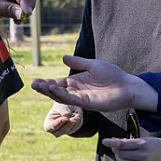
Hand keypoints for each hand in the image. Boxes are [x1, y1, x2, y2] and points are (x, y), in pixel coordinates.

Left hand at [0, 0, 34, 22]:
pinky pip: (22, 3)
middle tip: (25, 17)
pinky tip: (17, 20)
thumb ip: (8, 10)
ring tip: (19, 20)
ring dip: (26, 8)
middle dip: (28, 3)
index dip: (25, 0)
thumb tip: (23, 14)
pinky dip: (22, 11)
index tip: (27, 13)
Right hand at [31, 56, 155, 113]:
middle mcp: (76, 91)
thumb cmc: (113, 75)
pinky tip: (54, 90)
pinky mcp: (88, 103)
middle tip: (33, 84)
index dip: (46, 82)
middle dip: (44, 88)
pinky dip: (63, 95)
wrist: (127, 85)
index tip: (35, 81)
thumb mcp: (93, 65)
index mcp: (76, 82)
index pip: (58, 83)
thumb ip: (78, 62)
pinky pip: (73, 100)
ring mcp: (81, 98)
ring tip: (41, 86)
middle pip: (57, 91)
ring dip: (51, 92)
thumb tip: (63, 57)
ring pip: (62, 97)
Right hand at [43, 103, 84, 136]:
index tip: (65, 118)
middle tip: (74, 118)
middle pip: (61, 131)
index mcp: (48, 124)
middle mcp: (55, 130)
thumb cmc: (61, 105)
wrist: (68, 105)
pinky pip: (76, 128)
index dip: (59, 123)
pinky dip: (78, 121)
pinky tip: (79, 115)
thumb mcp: (60, 106)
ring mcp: (63, 131)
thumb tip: (66, 115)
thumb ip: (63, 111)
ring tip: (78, 115)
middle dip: (69, 124)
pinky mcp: (71, 130)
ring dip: (75, 122)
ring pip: (70, 130)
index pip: (52, 127)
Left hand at [102, 137, 160, 160]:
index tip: (105, 140)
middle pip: (121, 154)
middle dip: (115, 150)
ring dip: (118, 158)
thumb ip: (132, 142)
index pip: (123, 144)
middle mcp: (142, 155)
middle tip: (114, 147)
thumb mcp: (146, 140)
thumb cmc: (158, 145)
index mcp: (143, 144)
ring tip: (118, 154)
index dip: (112, 142)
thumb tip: (116, 142)